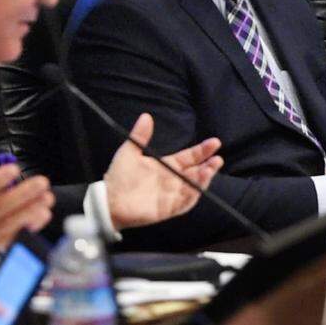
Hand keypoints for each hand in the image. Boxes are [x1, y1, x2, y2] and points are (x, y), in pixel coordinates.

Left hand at [105, 113, 222, 229]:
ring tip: (210, 169)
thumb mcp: (129, 152)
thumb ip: (140, 136)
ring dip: (204, 179)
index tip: (214, 142)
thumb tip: (146, 116)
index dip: (202, 150)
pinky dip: (193, 195)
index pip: (190, 157)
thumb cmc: (119, 176)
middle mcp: (173, 179)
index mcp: (167, 165)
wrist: (108, 200)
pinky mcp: (168, 208)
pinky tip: (198, 187)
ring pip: (194, 187)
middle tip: (217, 158)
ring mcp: (172, 195)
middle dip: (208, 165)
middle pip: (196, 172)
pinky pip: (185, 203)